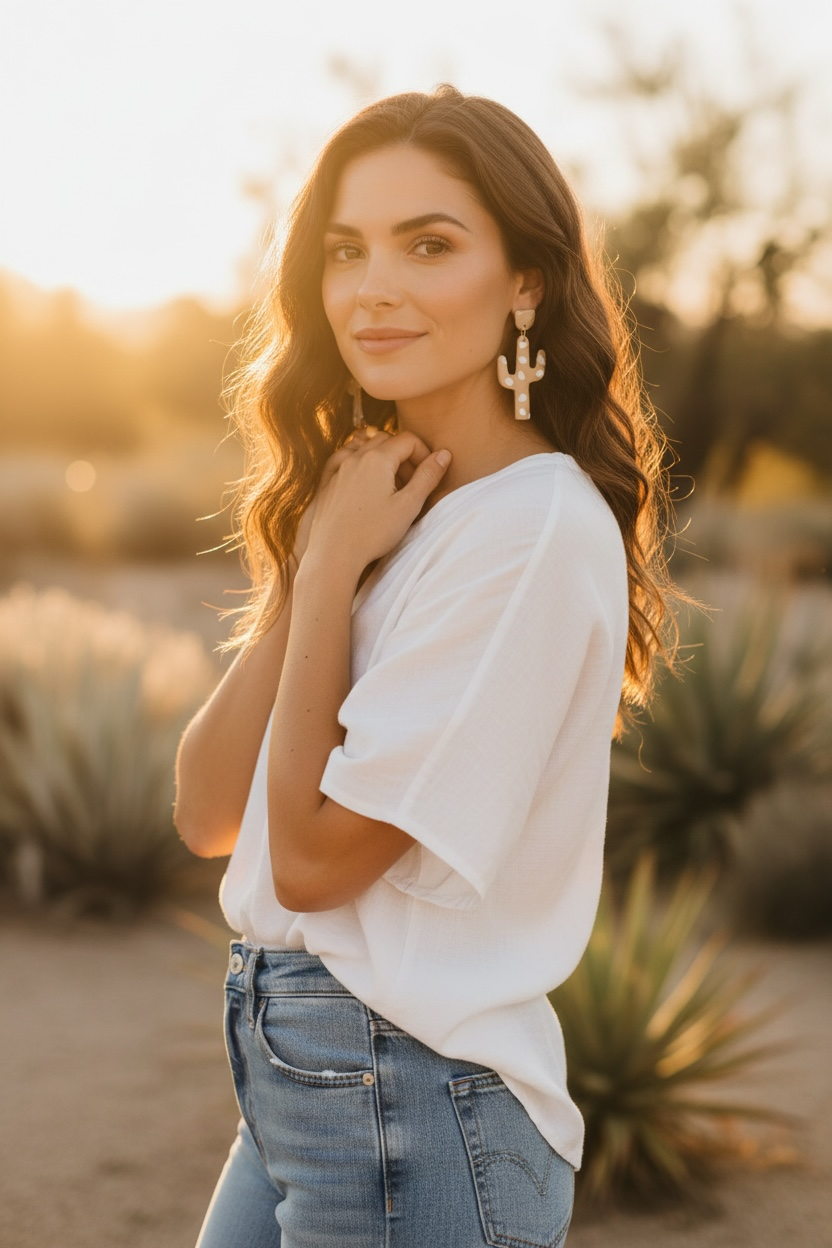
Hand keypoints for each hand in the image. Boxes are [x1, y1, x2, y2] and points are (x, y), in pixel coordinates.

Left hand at [303, 430, 450, 579]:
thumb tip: (444, 454)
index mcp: (378, 459)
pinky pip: (343, 459)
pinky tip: (362, 477)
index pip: (408, 440)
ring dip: (381, 457)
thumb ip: (427, 477)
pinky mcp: (326, 482)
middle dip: (404, 455)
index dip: (424, 453)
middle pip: (386, 441)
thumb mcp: (408, 506)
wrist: (332, 554)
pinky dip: (357, 461)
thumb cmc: (372, 533)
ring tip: (390, 483)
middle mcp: (355, 457)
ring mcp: (338, 469)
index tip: (430, 473)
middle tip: (412, 482)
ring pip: (364, 447)